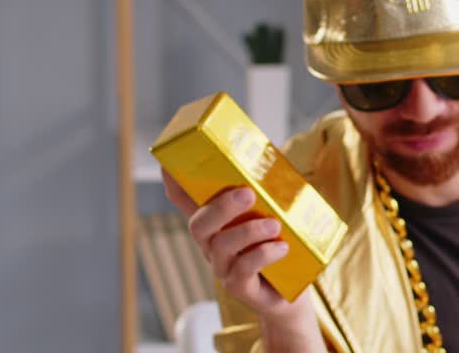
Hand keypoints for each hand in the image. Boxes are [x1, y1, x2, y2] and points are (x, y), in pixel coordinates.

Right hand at [161, 169, 326, 350]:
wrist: (290, 294)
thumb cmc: (279, 247)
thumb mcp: (272, 218)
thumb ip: (268, 196)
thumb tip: (275, 164)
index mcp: (216, 222)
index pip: (185, 202)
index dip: (174, 184)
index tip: (167, 166)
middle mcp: (211, 244)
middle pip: (198, 224)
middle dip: (220, 207)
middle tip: (247, 194)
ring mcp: (223, 267)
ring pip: (221, 245)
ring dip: (249, 231)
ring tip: (274, 224)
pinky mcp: (239, 286)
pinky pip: (244, 268)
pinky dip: (264, 254)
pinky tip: (282, 247)